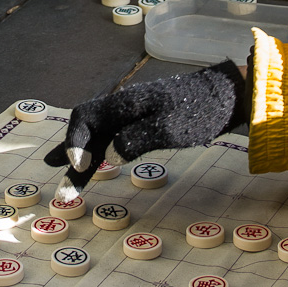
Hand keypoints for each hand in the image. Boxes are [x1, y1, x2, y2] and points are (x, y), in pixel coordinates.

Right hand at [44, 60, 246, 197]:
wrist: (225, 96)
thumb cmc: (200, 110)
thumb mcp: (169, 127)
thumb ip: (135, 139)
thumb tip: (108, 155)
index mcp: (125, 103)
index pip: (85, 117)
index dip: (75, 141)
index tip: (79, 167)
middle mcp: (122, 106)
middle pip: (86, 129)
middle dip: (71, 158)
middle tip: (63, 191)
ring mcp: (132, 113)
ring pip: (97, 134)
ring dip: (81, 157)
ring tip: (62, 174)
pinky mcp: (143, 121)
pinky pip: (110, 135)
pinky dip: (97, 151)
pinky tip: (93, 162)